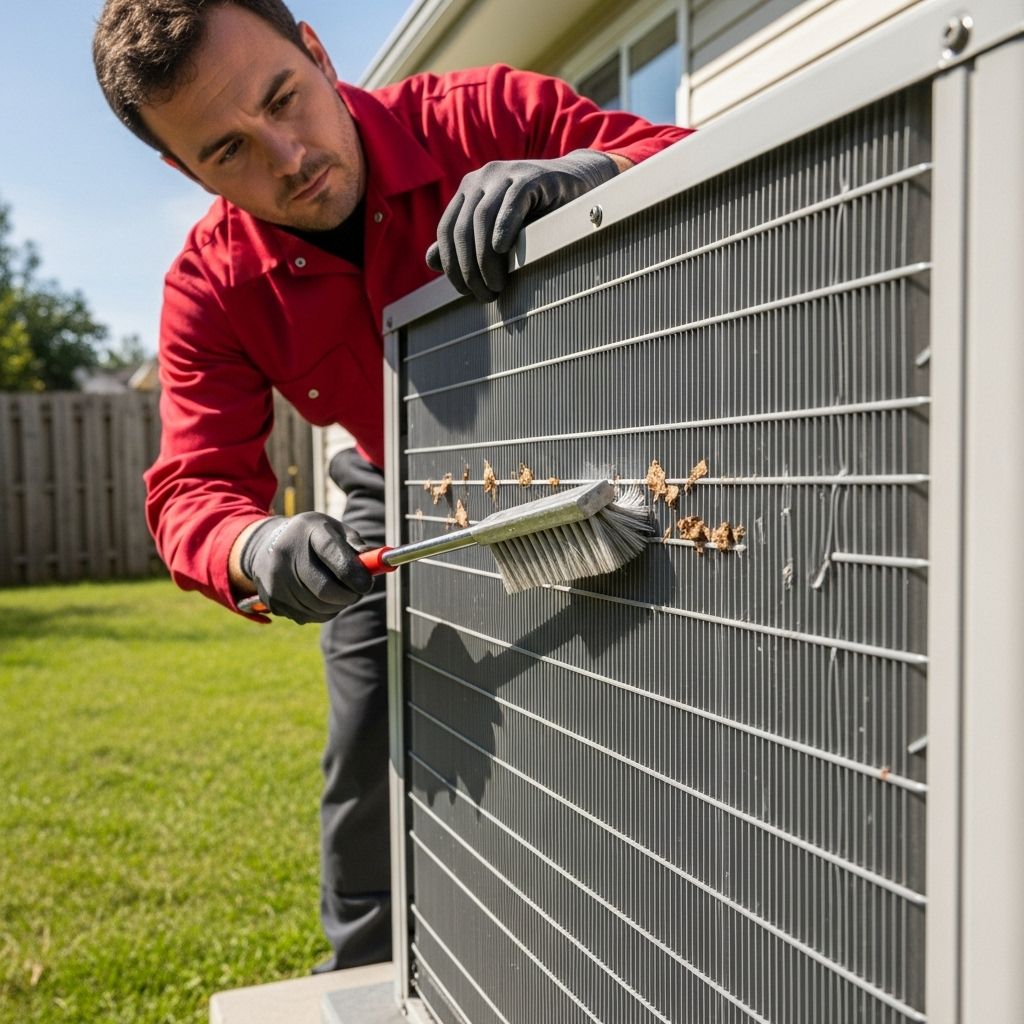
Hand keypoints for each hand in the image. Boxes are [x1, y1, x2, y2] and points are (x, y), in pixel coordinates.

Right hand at [239, 513, 373, 623]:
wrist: (265, 546)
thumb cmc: (312, 538)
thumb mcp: (334, 530)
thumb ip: (356, 546)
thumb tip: (381, 564)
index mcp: (308, 530)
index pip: (333, 554)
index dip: (354, 573)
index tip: (368, 584)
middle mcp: (286, 554)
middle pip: (325, 589)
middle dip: (349, 595)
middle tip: (358, 592)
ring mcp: (275, 580)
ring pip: (320, 607)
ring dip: (338, 604)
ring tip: (339, 591)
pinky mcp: (273, 600)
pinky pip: (310, 616)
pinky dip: (323, 611)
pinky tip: (320, 596)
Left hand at [425, 149, 618, 301]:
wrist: (574, 185)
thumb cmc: (535, 212)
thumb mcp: (496, 229)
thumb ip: (465, 242)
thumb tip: (430, 261)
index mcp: (468, 190)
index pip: (446, 230)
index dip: (451, 264)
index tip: (464, 292)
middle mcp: (481, 178)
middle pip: (462, 229)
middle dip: (469, 269)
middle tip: (485, 295)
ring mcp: (505, 174)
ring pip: (482, 220)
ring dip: (486, 259)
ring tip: (498, 285)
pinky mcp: (531, 176)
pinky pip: (510, 204)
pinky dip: (503, 229)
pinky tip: (504, 251)